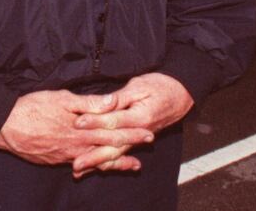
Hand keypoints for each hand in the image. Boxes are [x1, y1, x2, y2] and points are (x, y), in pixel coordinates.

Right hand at [0, 90, 154, 169]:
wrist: (6, 126)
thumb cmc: (33, 107)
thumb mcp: (62, 99)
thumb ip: (89, 103)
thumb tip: (112, 102)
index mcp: (80, 130)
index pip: (112, 132)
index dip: (131, 132)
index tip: (148, 132)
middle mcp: (76, 147)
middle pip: (109, 148)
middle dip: (130, 146)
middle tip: (148, 144)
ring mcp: (66, 156)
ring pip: (97, 160)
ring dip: (116, 162)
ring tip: (133, 165)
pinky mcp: (56, 160)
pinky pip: (81, 164)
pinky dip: (95, 166)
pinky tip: (99, 166)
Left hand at [70, 73, 193, 176]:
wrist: (180, 95)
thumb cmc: (160, 87)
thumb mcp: (140, 86)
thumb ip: (121, 97)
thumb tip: (106, 102)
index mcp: (139, 117)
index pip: (113, 121)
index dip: (94, 121)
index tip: (78, 122)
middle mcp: (138, 133)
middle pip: (112, 146)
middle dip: (92, 154)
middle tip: (75, 162)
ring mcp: (137, 138)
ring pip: (115, 154)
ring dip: (97, 162)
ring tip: (79, 169)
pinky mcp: (136, 140)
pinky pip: (120, 154)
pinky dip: (108, 162)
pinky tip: (96, 167)